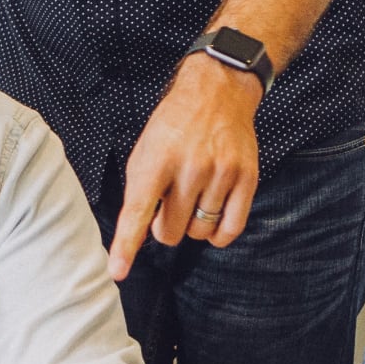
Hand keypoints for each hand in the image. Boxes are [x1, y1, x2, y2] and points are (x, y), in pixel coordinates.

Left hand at [108, 56, 261, 279]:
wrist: (217, 92)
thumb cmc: (174, 126)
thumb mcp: (145, 150)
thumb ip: (140, 191)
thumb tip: (138, 233)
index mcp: (156, 159)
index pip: (137, 211)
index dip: (126, 245)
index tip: (118, 271)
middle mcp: (190, 167)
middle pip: (170, 232)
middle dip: (164, 227)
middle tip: (168, 205)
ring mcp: (221, 173)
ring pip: (200, 232)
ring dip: (192, 226)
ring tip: (192, 200)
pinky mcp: (246, 178)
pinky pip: (230, 229)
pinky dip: (218, 234)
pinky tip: (212, 218)